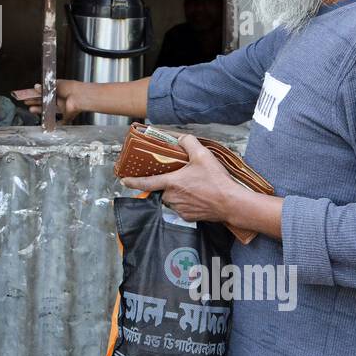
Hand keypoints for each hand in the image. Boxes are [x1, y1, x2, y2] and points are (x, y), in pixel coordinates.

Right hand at [17, 80, 81, 119]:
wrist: (79, 97)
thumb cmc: (69, 88)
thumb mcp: (53, 85)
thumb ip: (44, 87)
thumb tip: (36, 86)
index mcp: (57, 89)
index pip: (43, 92)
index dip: (34, 94)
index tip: (26, 95)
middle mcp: (60, 98)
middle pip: (44, 101)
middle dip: (34, 101)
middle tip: (26, 102)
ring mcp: (63, 107)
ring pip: (49, 110)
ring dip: (40, 110)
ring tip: (31, 110)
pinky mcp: (67, 115)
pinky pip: (61, 121)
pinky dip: (55, 123)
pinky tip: (47, 124)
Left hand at [121, 134, 240, 224]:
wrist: (231, 204)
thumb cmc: (216, 181)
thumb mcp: (203, 155)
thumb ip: (188, 143)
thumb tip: (181, 138)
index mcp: (172, 183)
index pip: (146, 182)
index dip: (133, 181)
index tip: (124, 180)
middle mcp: (172, 198)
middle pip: (163, 189)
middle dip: (170, 183)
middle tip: (184, 177)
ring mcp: (179, 209)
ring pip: (172, 199)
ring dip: (179, 193)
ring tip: (195, 186)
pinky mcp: (188, 217)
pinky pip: (182, 208)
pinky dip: (187, 201)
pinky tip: (199, 196)